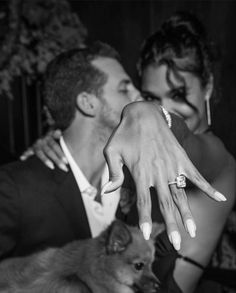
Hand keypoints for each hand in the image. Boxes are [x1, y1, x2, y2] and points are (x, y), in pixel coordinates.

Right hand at [20, 129, 67, 171]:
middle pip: (50, 151)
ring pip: (40, 154)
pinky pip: (28, 151)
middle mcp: (42, 141)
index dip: (60, 153)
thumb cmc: (48, 132)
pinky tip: (22, 158)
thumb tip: (58, 131)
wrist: (38, 128)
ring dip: (46, 160)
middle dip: (57, 160)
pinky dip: (25, 154)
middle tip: (64, 168)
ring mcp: (36, 145)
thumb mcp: (52, 130)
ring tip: (52, 167)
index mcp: (49, 138)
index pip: (55, 146)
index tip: (66, 161)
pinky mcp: (31, 147)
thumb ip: (56, 133)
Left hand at [103, 101, 225, 249]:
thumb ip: (113, 173)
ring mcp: (172, 166)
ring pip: (181, 195)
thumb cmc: (125, 133)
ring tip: (193, 230)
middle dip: (171, 226)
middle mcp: (158, 173)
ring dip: (187, 214)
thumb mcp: (111, 151)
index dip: (145, 219)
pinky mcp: (181, 159)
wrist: (144, 114)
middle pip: (166, 204)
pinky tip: (219, 197)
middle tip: (178, 244)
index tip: (147, 235)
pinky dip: (208, 187)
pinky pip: (196, 175)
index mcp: (140, 173)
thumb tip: (108, 191)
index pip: (143, 202)